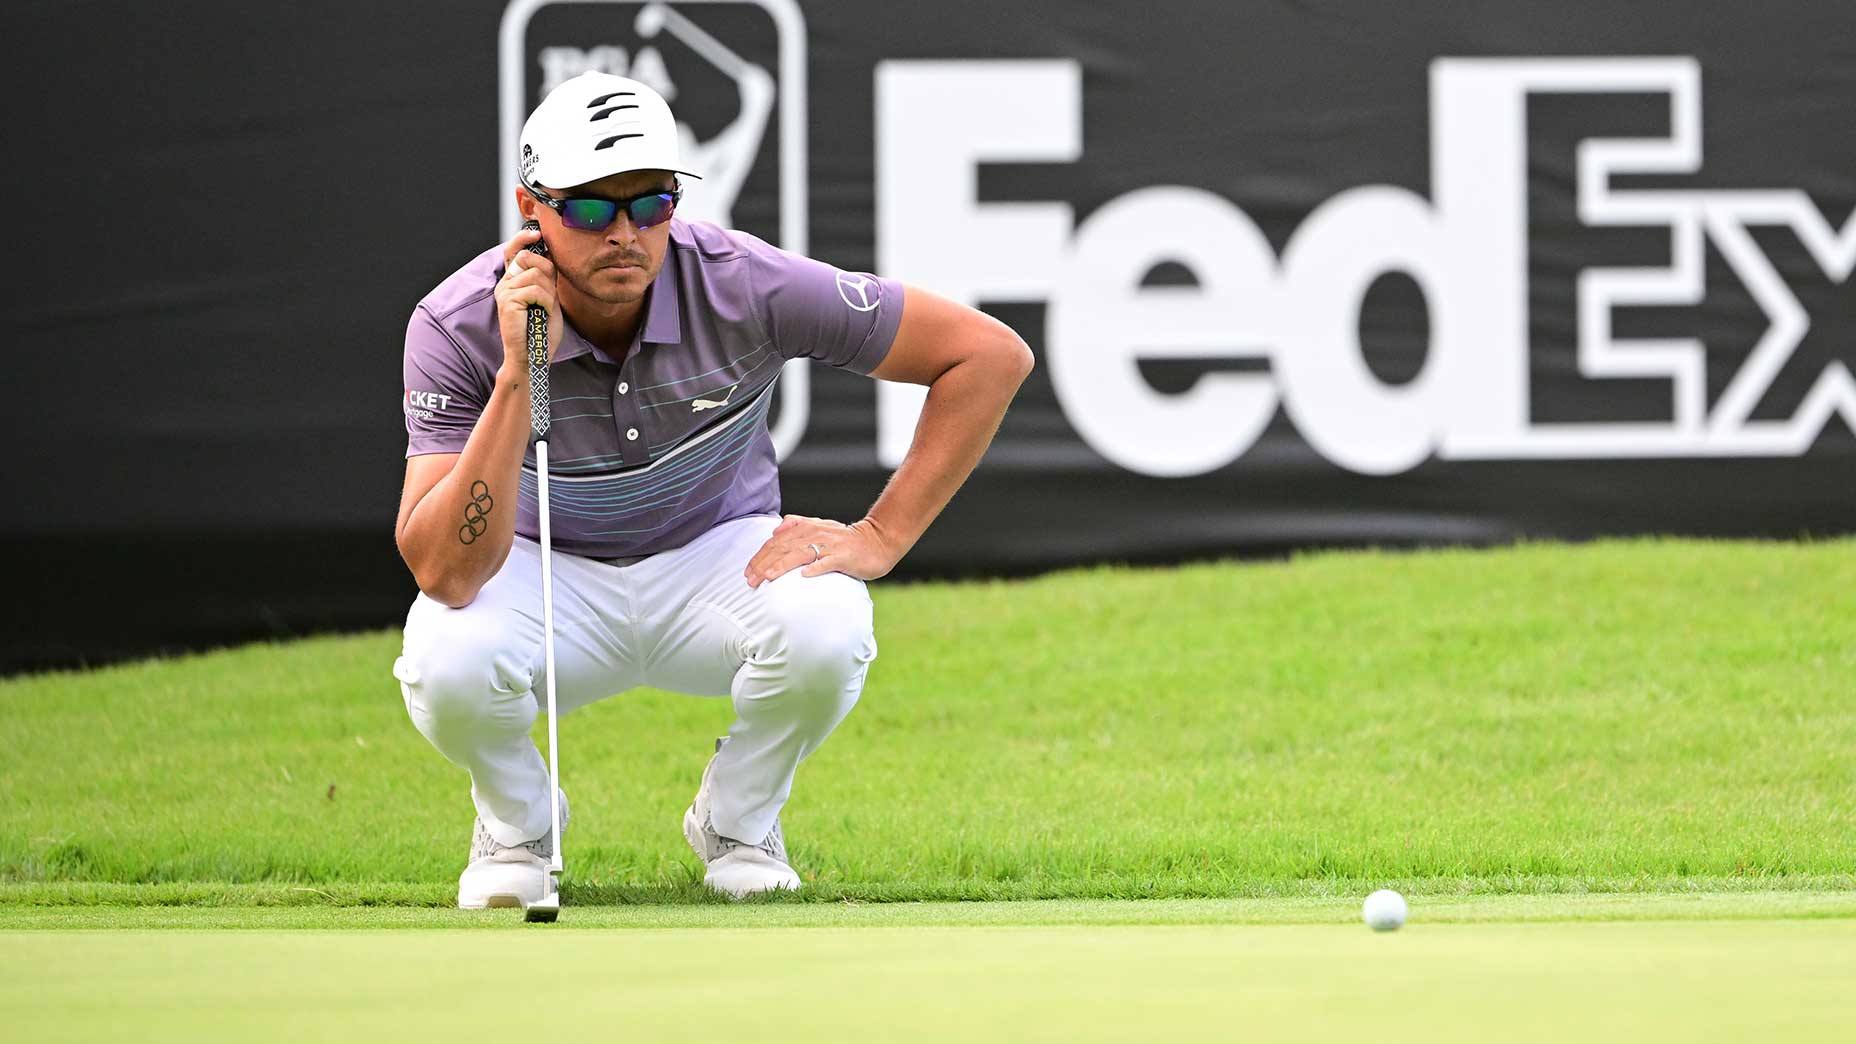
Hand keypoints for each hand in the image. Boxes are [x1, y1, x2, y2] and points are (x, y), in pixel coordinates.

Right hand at [495, 226, 564, 375]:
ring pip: (536, 275)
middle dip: (546, 273)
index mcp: (512, 281)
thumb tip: (549, 255)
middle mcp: (505, 284)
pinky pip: (535, 290)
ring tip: (544, 310)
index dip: (522, 238)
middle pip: (529, 259)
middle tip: (548, 296)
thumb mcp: (547, 299)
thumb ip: (546, 279)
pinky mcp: (508, 302)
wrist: (533, 356)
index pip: (512, 250)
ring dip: (548, 293)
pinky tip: (541, 313)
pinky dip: (545, 302)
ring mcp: (504, 292)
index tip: (535, 233)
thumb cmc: (541, 331)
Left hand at [744, 515, 898, 587]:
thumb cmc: (845, 540)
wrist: (877, 541)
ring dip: (782, 565)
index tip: (747, 572)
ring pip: (800, 553)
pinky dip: (815, 568)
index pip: (776, 541)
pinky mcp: (844, 557)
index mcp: (807, 527)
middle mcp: (816, 533)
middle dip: (764, 563)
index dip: (760, 555)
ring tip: (768, 577)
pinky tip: (804, 576)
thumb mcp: (819, 527)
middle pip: (784, 547)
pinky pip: (827, 562)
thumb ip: (797, 525)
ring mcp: (830, 545)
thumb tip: (776, 529)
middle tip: (750, 580)